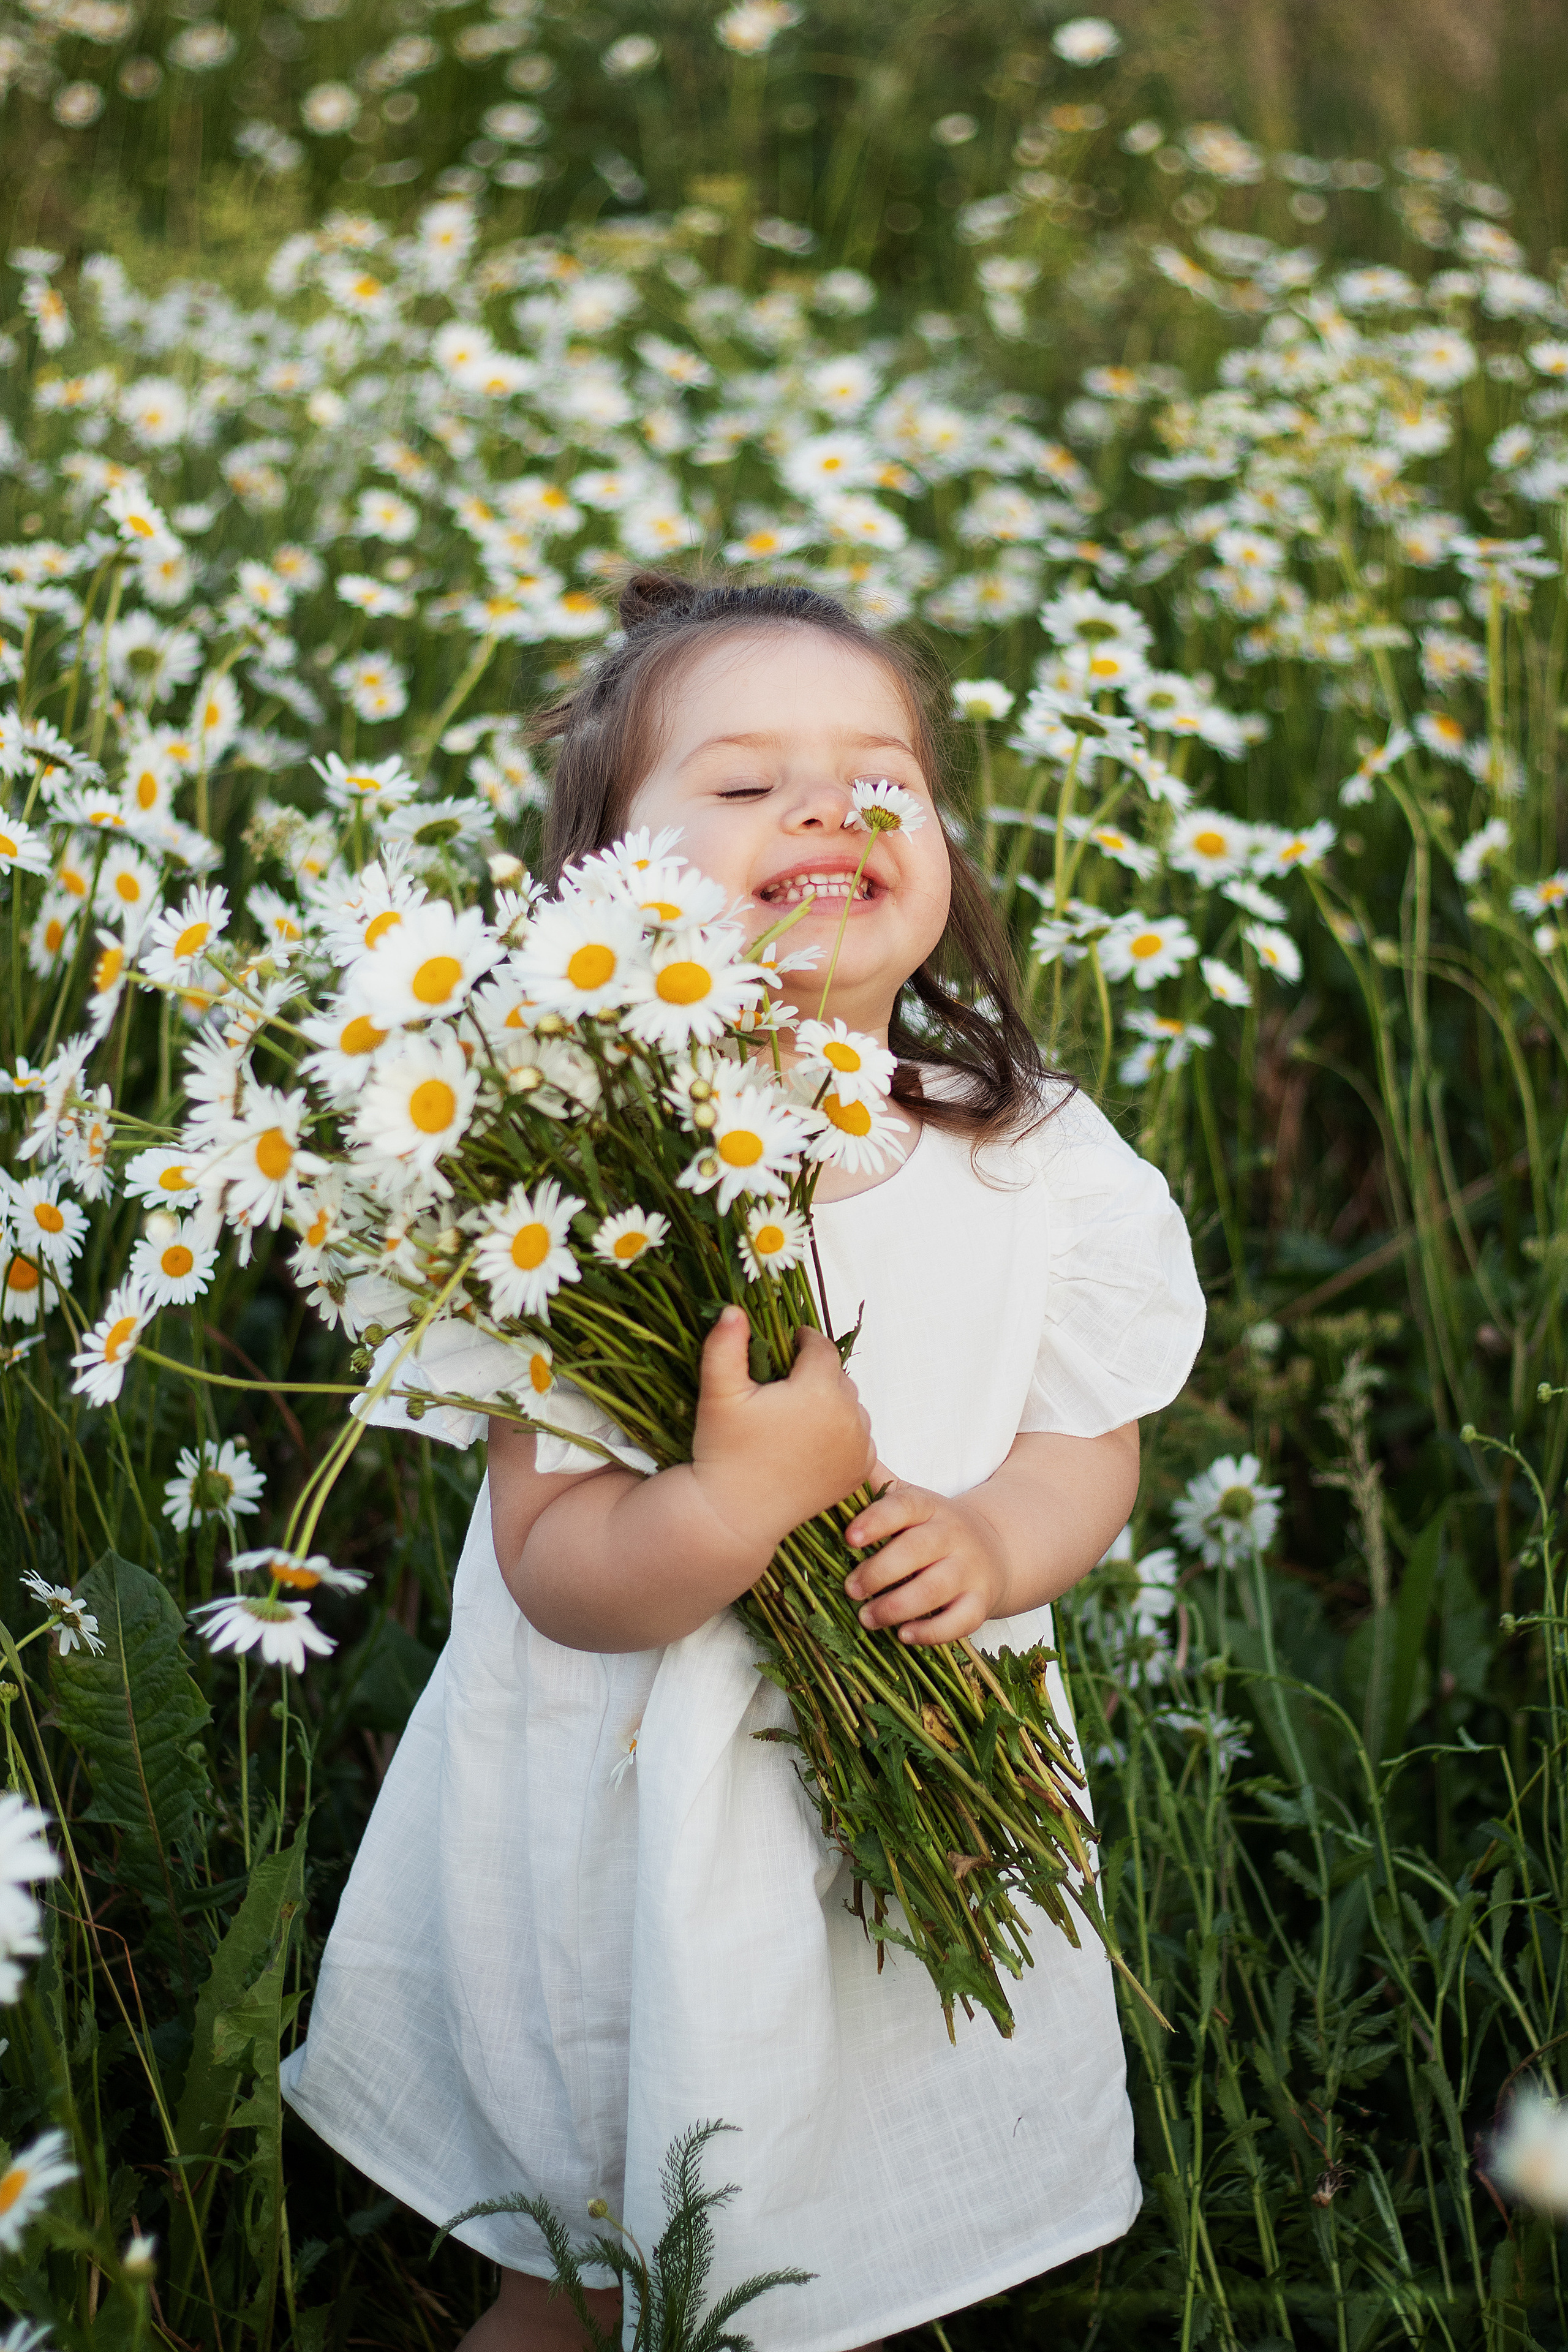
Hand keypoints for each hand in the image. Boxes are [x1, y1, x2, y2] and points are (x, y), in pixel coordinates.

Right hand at [692, 1306, 875, 1558]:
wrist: (736, 1515)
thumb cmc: (723, 1450)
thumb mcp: (718, 1394)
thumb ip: (724, 1346)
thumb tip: (733, 1309)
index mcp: (819, 1390)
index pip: (821, 1347)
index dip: (804, 1340)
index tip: (789, 1344)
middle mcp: (849, 1416)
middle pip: (838, 1376)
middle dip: (816, 1373)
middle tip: (786, 1384)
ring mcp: (859, 1447)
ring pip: (851, 1405)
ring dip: (832, 1402)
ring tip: (799, 1412)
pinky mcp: (860, 1471)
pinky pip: (860, 1437)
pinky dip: (843, 1432)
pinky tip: (813, 1439)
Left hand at [842, 1464, 1009, 1645]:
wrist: (996, 1549)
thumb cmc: (935, 1528)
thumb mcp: (912, 1502)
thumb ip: (879, 1486)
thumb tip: (841, 1452)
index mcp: (929, 1507)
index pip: (903, 1507)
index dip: (876, 1521)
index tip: (849, 1538)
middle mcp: (952, 1535)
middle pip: (916, 1550)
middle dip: (878, 1572)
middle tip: (850, 1589)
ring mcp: (969, 1570)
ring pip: (934, 1588)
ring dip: (897, 1607)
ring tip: (866, 1617)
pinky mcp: (980, 1602)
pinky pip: (960, 1620)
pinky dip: (931, 1632)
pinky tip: (904, 1636)